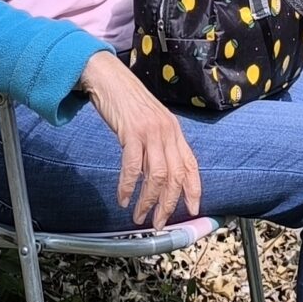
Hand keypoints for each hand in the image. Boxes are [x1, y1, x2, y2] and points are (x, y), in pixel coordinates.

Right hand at [77, 51, 202, 228]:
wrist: (109, 78)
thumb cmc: (128, 102)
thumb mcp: (150, 122)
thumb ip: (158, 144)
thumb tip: (161, 172)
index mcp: (175, 131)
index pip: (191, 165)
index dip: (193, 190)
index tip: (192, 210)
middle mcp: (167, 132)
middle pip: (175, 176)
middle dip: (168, 204)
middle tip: (158, 223)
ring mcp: (151, 132)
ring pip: (157, 175)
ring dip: (148, 200)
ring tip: (139, 216)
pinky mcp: (132, 131)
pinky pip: (133, 166)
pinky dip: (129, 186)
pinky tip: (123, 198)